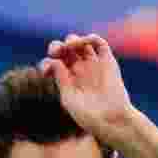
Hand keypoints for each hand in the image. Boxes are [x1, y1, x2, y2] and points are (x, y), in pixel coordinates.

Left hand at [39, 34, 135, 148]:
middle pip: (65, 50)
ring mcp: (93, 65)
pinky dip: (89, 38)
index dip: (47, 63)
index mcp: (67, 80)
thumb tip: (55, 61)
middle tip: (56, 51)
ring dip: (72, 40)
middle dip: (57, 47)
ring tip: (68, 46)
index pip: (53, 64)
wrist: (110, 119)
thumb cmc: (88, 115)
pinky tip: (82, 43)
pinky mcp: (108, 61)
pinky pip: (99, 43)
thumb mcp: (68, 98)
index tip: (46, 70)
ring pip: (81, 44)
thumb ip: (61, 79)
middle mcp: (79, 70)